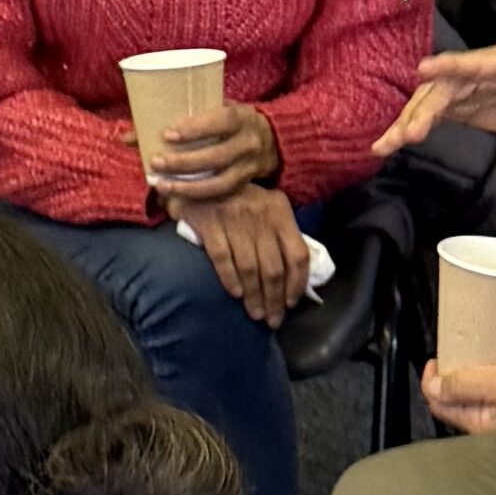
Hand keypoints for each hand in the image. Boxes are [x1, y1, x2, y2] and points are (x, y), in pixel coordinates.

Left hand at [143, 96, 285, 206]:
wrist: (275, 139)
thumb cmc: (231, 120)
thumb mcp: (214, 109)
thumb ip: (178, 118)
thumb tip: (128, 136)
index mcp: (241, 117)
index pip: (221, 121)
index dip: (195, 128)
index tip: (167, 134)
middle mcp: (248, 142)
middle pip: (216, 156)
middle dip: (183, 162)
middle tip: (155, 162)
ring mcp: (248, 167)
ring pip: (219, 182)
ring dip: (187, 186)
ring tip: (161, 185)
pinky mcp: (245, 184)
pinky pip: (221, 195)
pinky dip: (197, 197)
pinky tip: (176, 197)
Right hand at [176, 186, 312, 325]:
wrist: (198, 176)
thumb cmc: (237, 197)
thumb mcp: (265, 207)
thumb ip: (280, 234)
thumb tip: (293, 276)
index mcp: (280, 210)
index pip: (297, 254)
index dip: (297, 283)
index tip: (291, 302)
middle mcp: (260, 215)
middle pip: (273, 268)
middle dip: (274, 299)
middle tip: (272, 319)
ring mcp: (234, 220)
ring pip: (250, 268)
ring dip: (254, 296)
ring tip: (255, 314)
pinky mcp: (210, 224)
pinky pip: (223, 259)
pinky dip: (230, 280)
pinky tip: (236, 294)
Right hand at [380, 37, 495, 155]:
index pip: (477, 63)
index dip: (451, 65)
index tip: (423, 70)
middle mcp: (477, 70)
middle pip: (444, 87)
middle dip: (423, 109)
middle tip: (407, 134)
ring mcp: (463, 87)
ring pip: (429, 102)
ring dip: (407, 122)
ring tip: (384, 145)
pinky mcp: (456, 105)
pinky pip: (429, 116)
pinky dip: (410, 128)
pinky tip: (388, 145)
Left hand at [428, 351, 495, 433]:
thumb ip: (465, 384)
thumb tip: (431, 387)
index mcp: (481, 423)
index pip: (439, 404)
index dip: (432, 379)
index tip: (438, 354)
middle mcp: (494, 423)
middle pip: (464, 391)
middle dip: (468, 363)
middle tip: (474, 342)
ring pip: (492, 381)